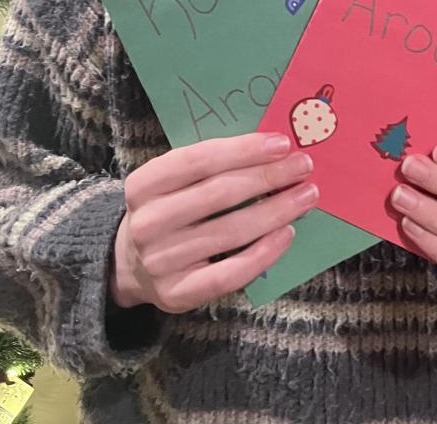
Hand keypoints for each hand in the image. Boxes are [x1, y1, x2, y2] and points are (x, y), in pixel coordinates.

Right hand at [110, 132, 316, 312]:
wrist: (131, 265)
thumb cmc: (168, 210)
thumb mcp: (172, 182)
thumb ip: (211, 165)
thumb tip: (272, 150)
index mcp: (143, 184)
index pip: (198, 160)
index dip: (243, 150)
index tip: (281, 143)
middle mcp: (148, 222)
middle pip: (218, 194)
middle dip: (267, 177)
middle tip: (302, 166)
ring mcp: (161, 261)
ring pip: (230, 231)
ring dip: (276, 211)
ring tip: (306, 195)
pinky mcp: (178, 293)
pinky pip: (230, 273)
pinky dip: (263, 253)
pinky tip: (287, 234)